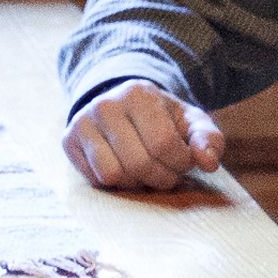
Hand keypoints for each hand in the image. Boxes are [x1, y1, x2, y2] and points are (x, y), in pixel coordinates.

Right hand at [63, 85, 225, 194]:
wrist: (121, 105)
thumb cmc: (162, 119)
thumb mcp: (190, 122)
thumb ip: (208, 139)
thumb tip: (208, 163)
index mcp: (138, 93)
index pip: (163, 144)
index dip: (180, 163)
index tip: (184, 161)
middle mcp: (105, 104)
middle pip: (139, 164)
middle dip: (161, 178)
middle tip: (168, 173)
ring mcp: (83, 122)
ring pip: (114, 175)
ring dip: (137, 183)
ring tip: (147, 172)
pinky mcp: (68, 140)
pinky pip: (96, 179)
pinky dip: (116, 183)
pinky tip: (125, 170)